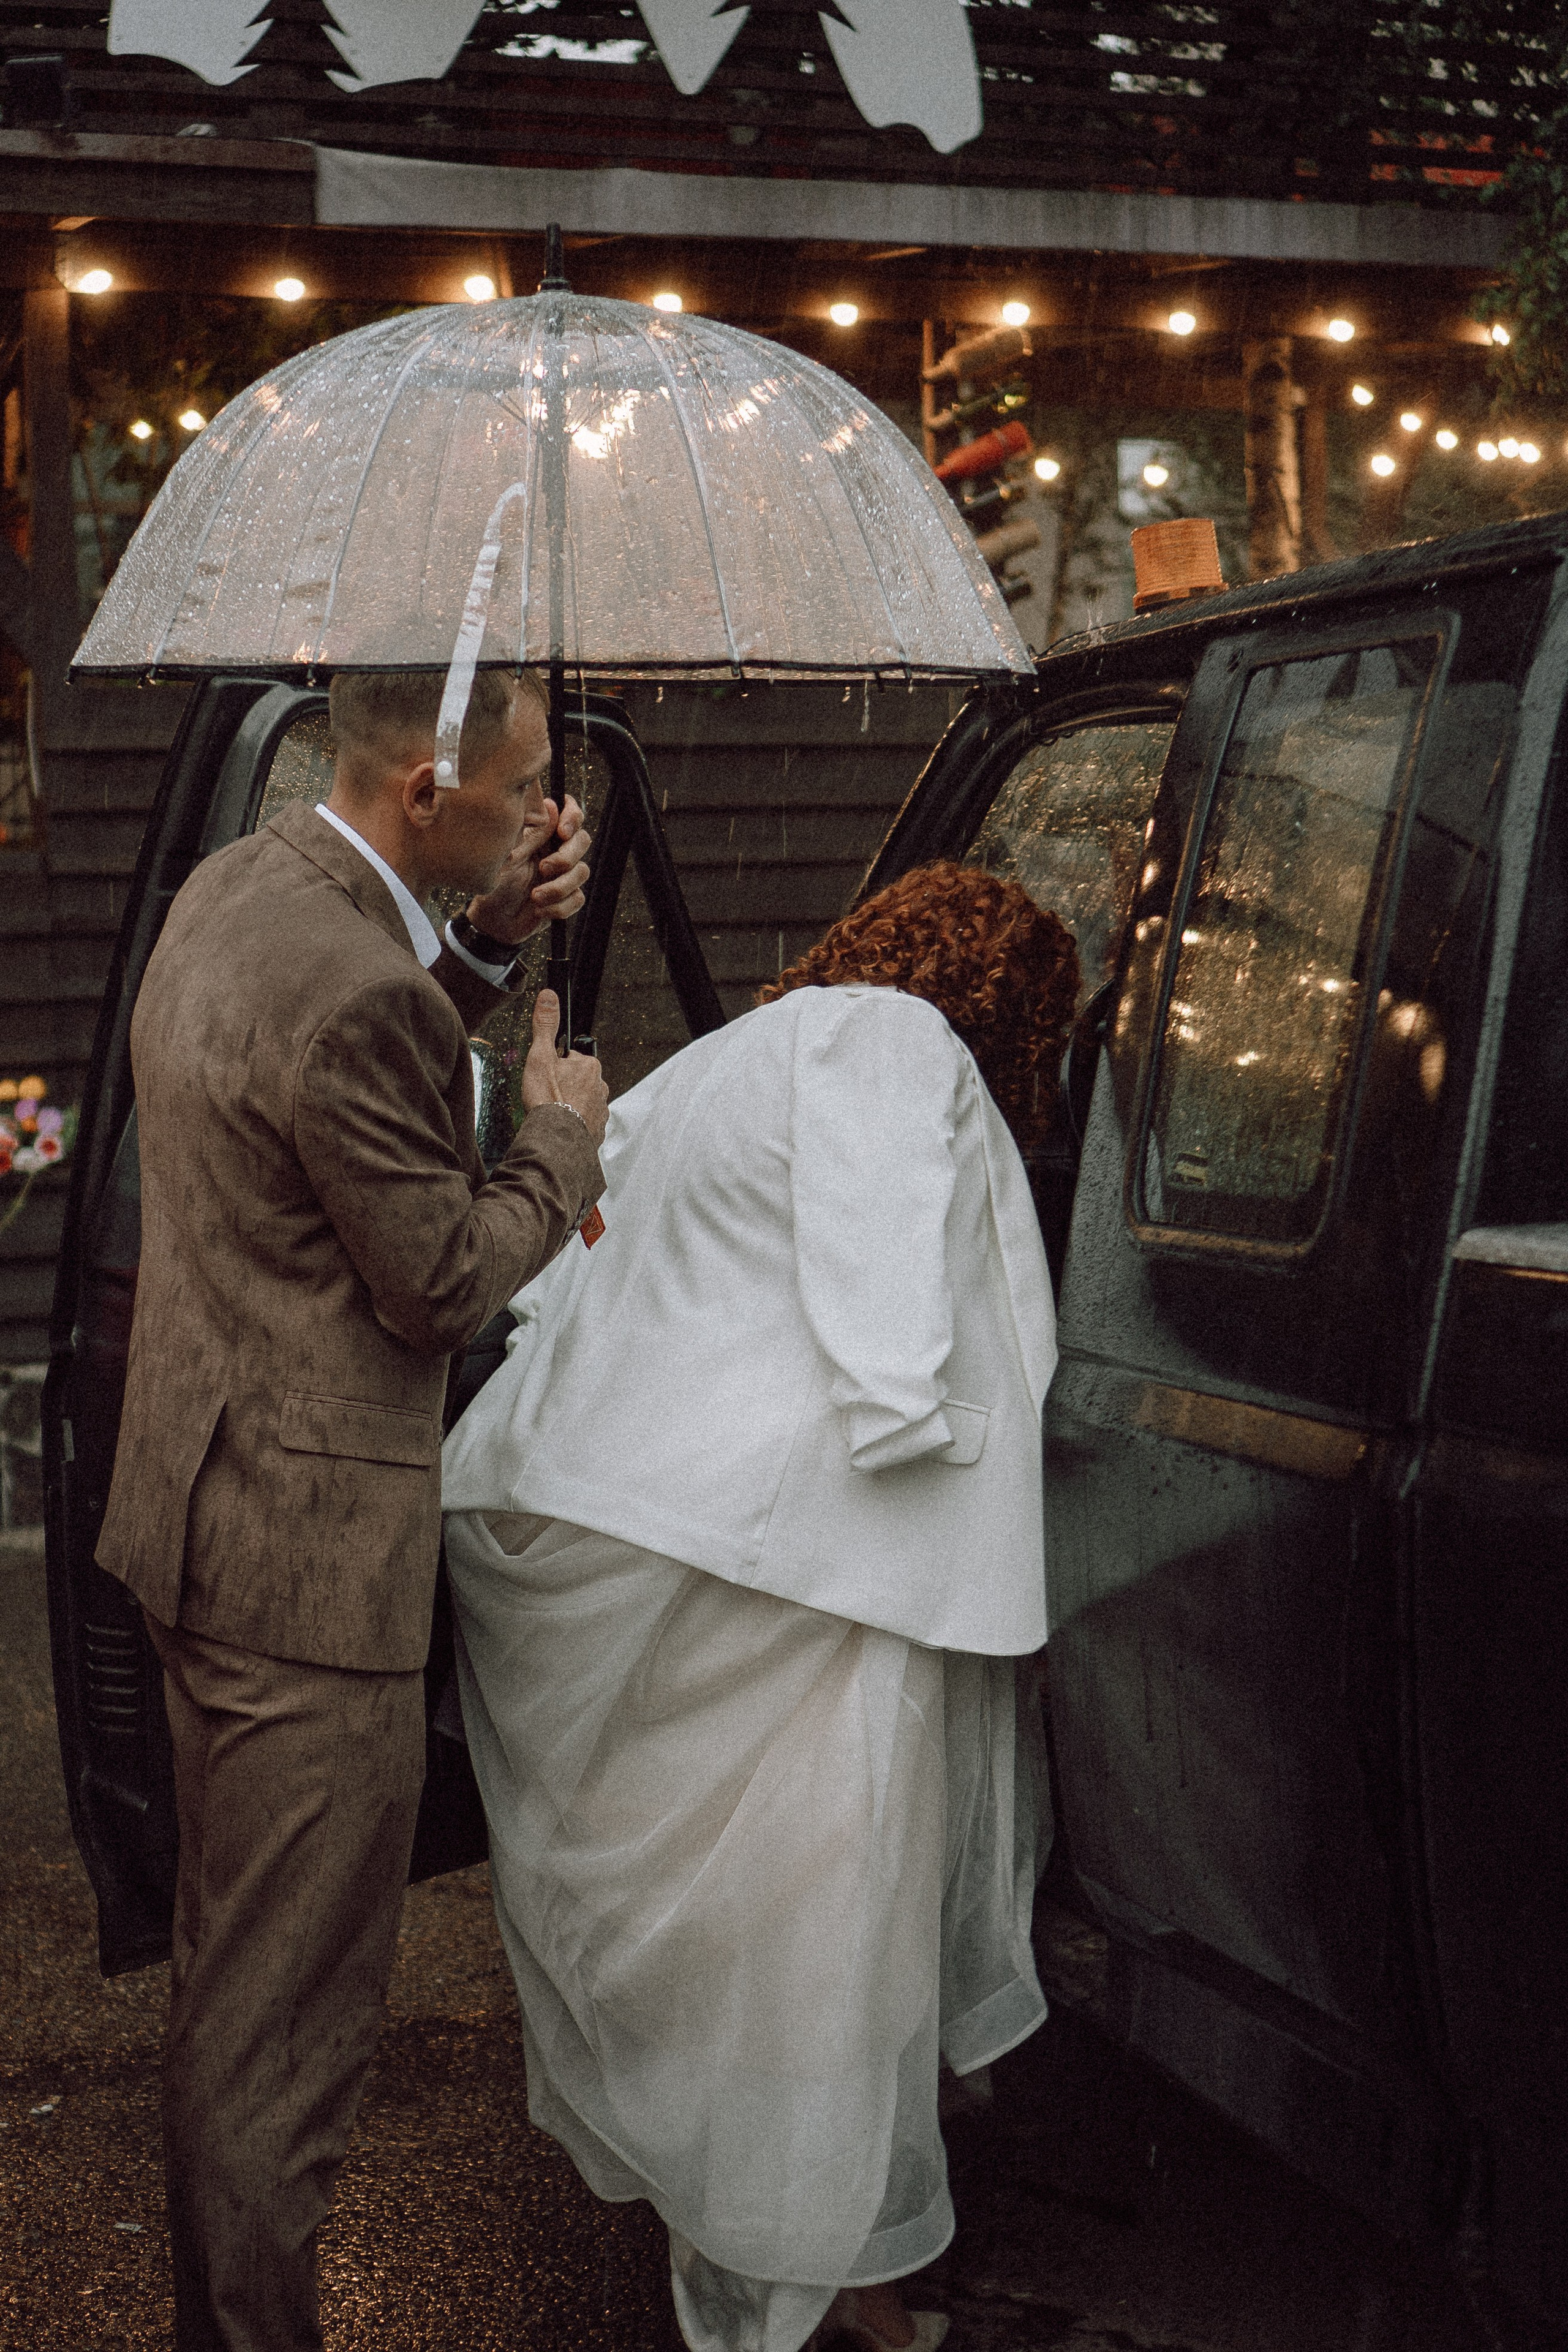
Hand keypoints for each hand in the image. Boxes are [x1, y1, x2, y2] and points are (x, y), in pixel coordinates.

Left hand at [466, 792, 591, 947]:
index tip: (562, 832)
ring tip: (535, 897)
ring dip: (558, 887)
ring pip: (582, 871)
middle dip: (566, 857)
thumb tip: (552, 805)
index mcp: (543, 835)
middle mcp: (556, 851)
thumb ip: (534, 834)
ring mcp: (563, 875)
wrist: (493, 921)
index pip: (569, 815)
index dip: (573, 818)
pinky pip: (578, 898)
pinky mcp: (567, 898)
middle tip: (543, 868)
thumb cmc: (495, 884)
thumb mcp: (511, 857)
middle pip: (582, 840)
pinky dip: (559, 907)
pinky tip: (540, 911)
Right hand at [521, 989, 608, 1143]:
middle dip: (564, 1086)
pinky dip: (574, 1124)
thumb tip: (549, 997)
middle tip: (547, 1096)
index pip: (571, 1059)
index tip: (546, 1077)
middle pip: (577, 1081)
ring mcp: (600, 1111)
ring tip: (552, 1113)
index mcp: (589, 1066)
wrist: (555, 1139)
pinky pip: (584, 1123)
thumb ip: (545, 1026)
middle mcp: (600, 1087)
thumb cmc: (548, 1099)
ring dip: (569, 1106)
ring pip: (582, 1102)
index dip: (555, 1067)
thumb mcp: (540, 1056)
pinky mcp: (597, 1131)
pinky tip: (560, 1127)